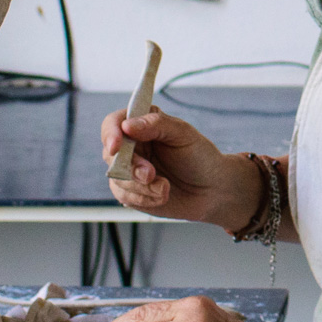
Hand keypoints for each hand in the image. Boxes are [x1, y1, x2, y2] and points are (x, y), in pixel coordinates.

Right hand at [100, 107, 257, 229]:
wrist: (211, 190)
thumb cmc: (199, 156)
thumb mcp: (183, 134)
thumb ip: (156, 125)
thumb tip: (127, 125)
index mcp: (141, 124)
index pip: (113, 123)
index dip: (110, 134)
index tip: (116, 146)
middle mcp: (131, 146)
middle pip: (110, 153)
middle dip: (130, 167)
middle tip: (151, 175)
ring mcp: (128, 169)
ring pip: (116, 177)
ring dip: (141, 186)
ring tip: (165, 187)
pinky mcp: (131, 191)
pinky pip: (124, 195)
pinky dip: (144, 198)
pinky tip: (162, 195)